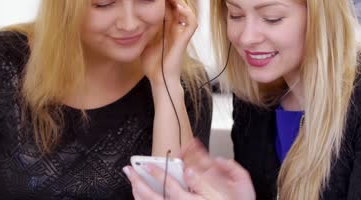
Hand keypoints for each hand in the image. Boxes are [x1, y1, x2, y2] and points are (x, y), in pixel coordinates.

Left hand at [124, 139, 255, 199]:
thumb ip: (208, 180)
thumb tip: (190, 170)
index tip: (148, 165)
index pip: (170, 186)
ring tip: (131, 182)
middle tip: (129, 171)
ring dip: (138, 193)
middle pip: (154, 198)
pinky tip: (140, 196)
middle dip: (138, 183)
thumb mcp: (232, 190)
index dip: (158, 173)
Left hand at [140, 0, 196, 84]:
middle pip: (177, 6)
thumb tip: (130, 20)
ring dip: (180, 0)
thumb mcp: (143, 42)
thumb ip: (142, 31)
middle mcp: (176, 29)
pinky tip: (178, 6)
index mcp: (167, 29)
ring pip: (187, 11)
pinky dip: (187, 13)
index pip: (168, 8)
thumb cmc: (152, 64)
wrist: (159, 79)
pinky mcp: (185, 39)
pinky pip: (192, 22)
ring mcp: (182, 34)